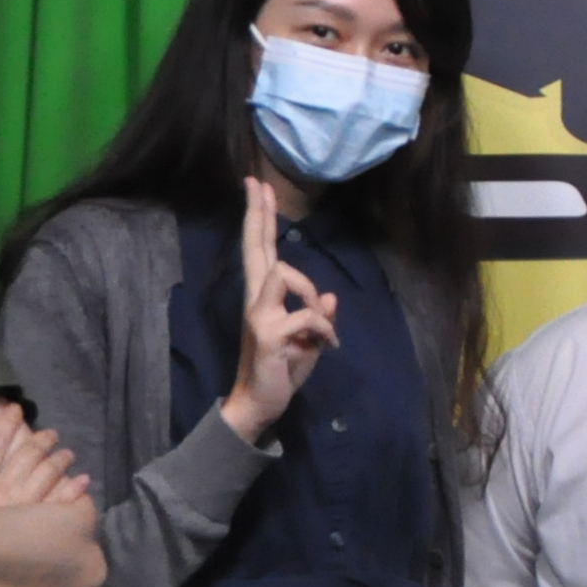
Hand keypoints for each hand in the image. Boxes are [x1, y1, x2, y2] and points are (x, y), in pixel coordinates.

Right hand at [0, 413, 82, 511]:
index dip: (4, 425)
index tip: (15, 408)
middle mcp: (2, 493)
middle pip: (26, 456)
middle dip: (41, 441)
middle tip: (52, 435)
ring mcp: (24, 507)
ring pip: (47, 472)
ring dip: (60, 460)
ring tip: (68, 455)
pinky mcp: (43, 524)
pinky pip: (64, 498)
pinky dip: (75, 487)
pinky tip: (84, 479)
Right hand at [220, 176, 339, 444]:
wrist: (260, 404)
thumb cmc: (283, 370)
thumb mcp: (309, 341)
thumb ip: (317, 318)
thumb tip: (331, 298)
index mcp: (265, 298)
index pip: (260, 251)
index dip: (259, 219)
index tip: (256, 185)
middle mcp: (256, 300)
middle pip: (257, 249)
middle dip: (258, 214)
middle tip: (256, 182)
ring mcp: (258, 315)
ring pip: (284, 273)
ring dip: (310, 293)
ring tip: (321, 327)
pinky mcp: (267, 333)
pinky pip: (306, 315)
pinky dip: (324, 329)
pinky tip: (327, 347)